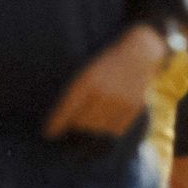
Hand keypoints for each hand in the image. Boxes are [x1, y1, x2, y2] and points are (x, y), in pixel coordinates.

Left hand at [45, 31, 164, 138]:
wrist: (139, 54)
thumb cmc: (106, 64)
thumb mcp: (87, 71)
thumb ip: (74, 95)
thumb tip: (59, 125)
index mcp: (87, 80)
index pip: (67, 109)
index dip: (56, 124)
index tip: (49, 133)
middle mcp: (103, 91)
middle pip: (80, 123)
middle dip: (73, 127)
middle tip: (70, 128)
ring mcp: (120, 100)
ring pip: (97, 129)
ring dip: (90, 130)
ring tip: (88, 124)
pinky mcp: (133, 108)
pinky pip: (114, 130)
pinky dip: (107, 129)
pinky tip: (106, 121)